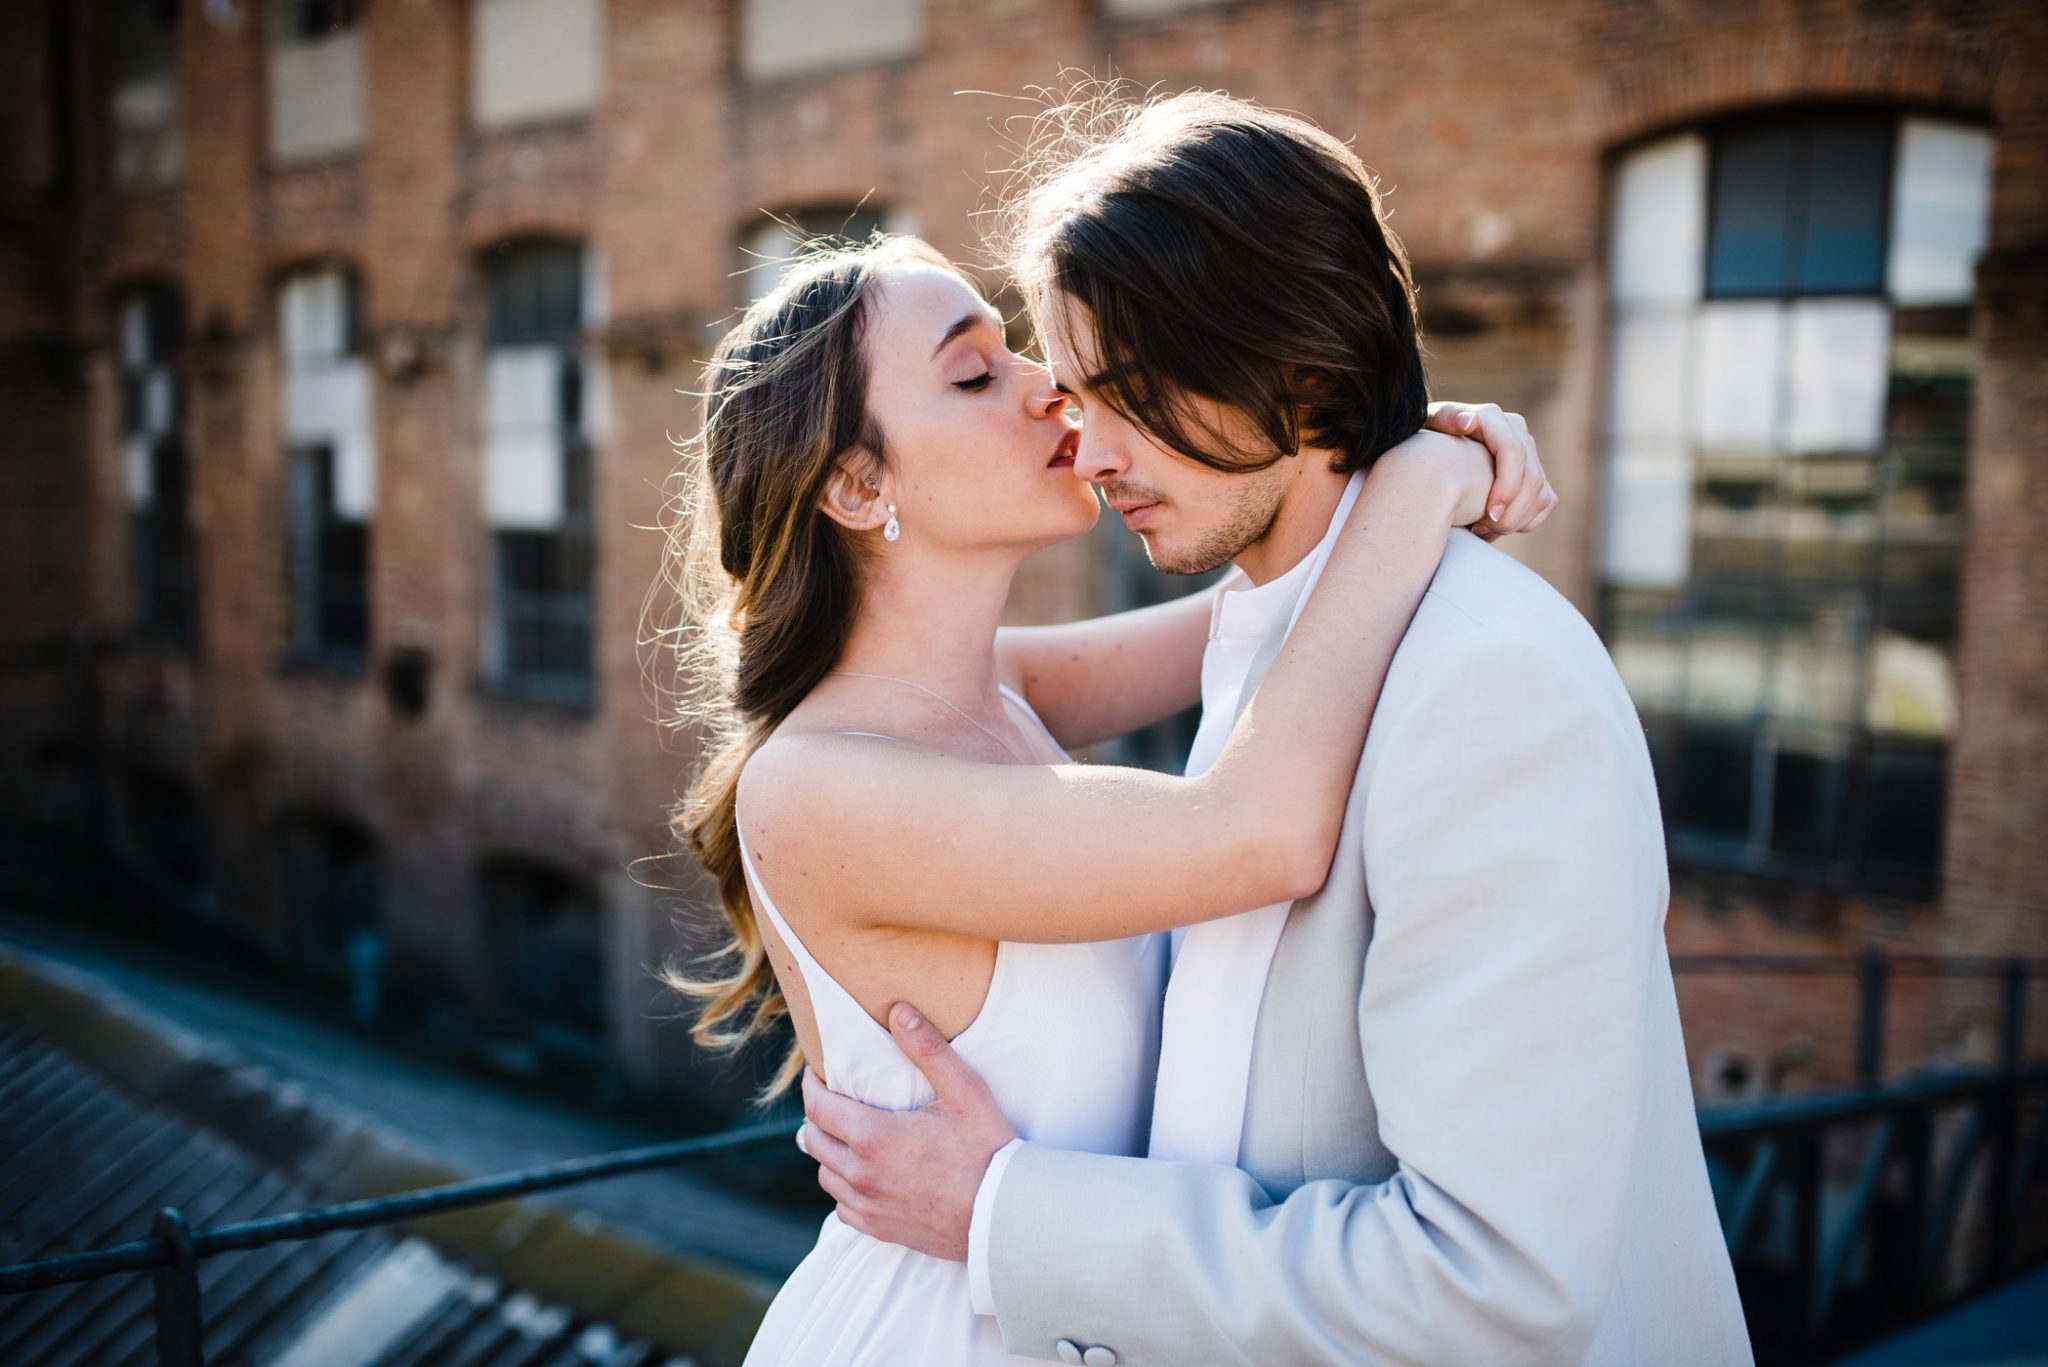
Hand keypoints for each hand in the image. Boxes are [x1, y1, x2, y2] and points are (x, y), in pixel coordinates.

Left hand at [799, 1002, 1019, 1260]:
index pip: (817, 1106)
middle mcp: (860, 1174)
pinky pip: (843, 1208)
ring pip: (826, 1175)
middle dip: (818, 1115)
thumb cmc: (987, 1150)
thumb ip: (927, 1049)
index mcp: (872, 1136)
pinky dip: (845, 1189)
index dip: (812, 1085)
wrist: (1003, 1215)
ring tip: (847, 1136)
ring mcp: (868, 1205)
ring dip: (830, 1153)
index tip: (818, 1072)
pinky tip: (865, 1177)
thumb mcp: (963, 1090)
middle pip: (814, 1140)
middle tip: (833, 1099)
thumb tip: (898, 1011)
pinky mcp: (879, 1229)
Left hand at [1416, 400, 1557, 541]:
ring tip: (1482, 532)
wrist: (1432, 450)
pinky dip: (1525, 521)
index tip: (1489, 516)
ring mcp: (1527, 450)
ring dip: (1517, 521)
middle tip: (1480, 532)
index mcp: (1490, 418)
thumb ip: (1443, 420)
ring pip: (1541, 494)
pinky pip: (1545, 502)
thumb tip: (1467, 422)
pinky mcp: (1533, 470)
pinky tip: (1493, 530)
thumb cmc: (1423, 441)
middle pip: (1532, 479)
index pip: (1513, 452)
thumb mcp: (1426, 428)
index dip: (1506, 487)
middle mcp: (1515, 430)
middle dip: (1511, 513)